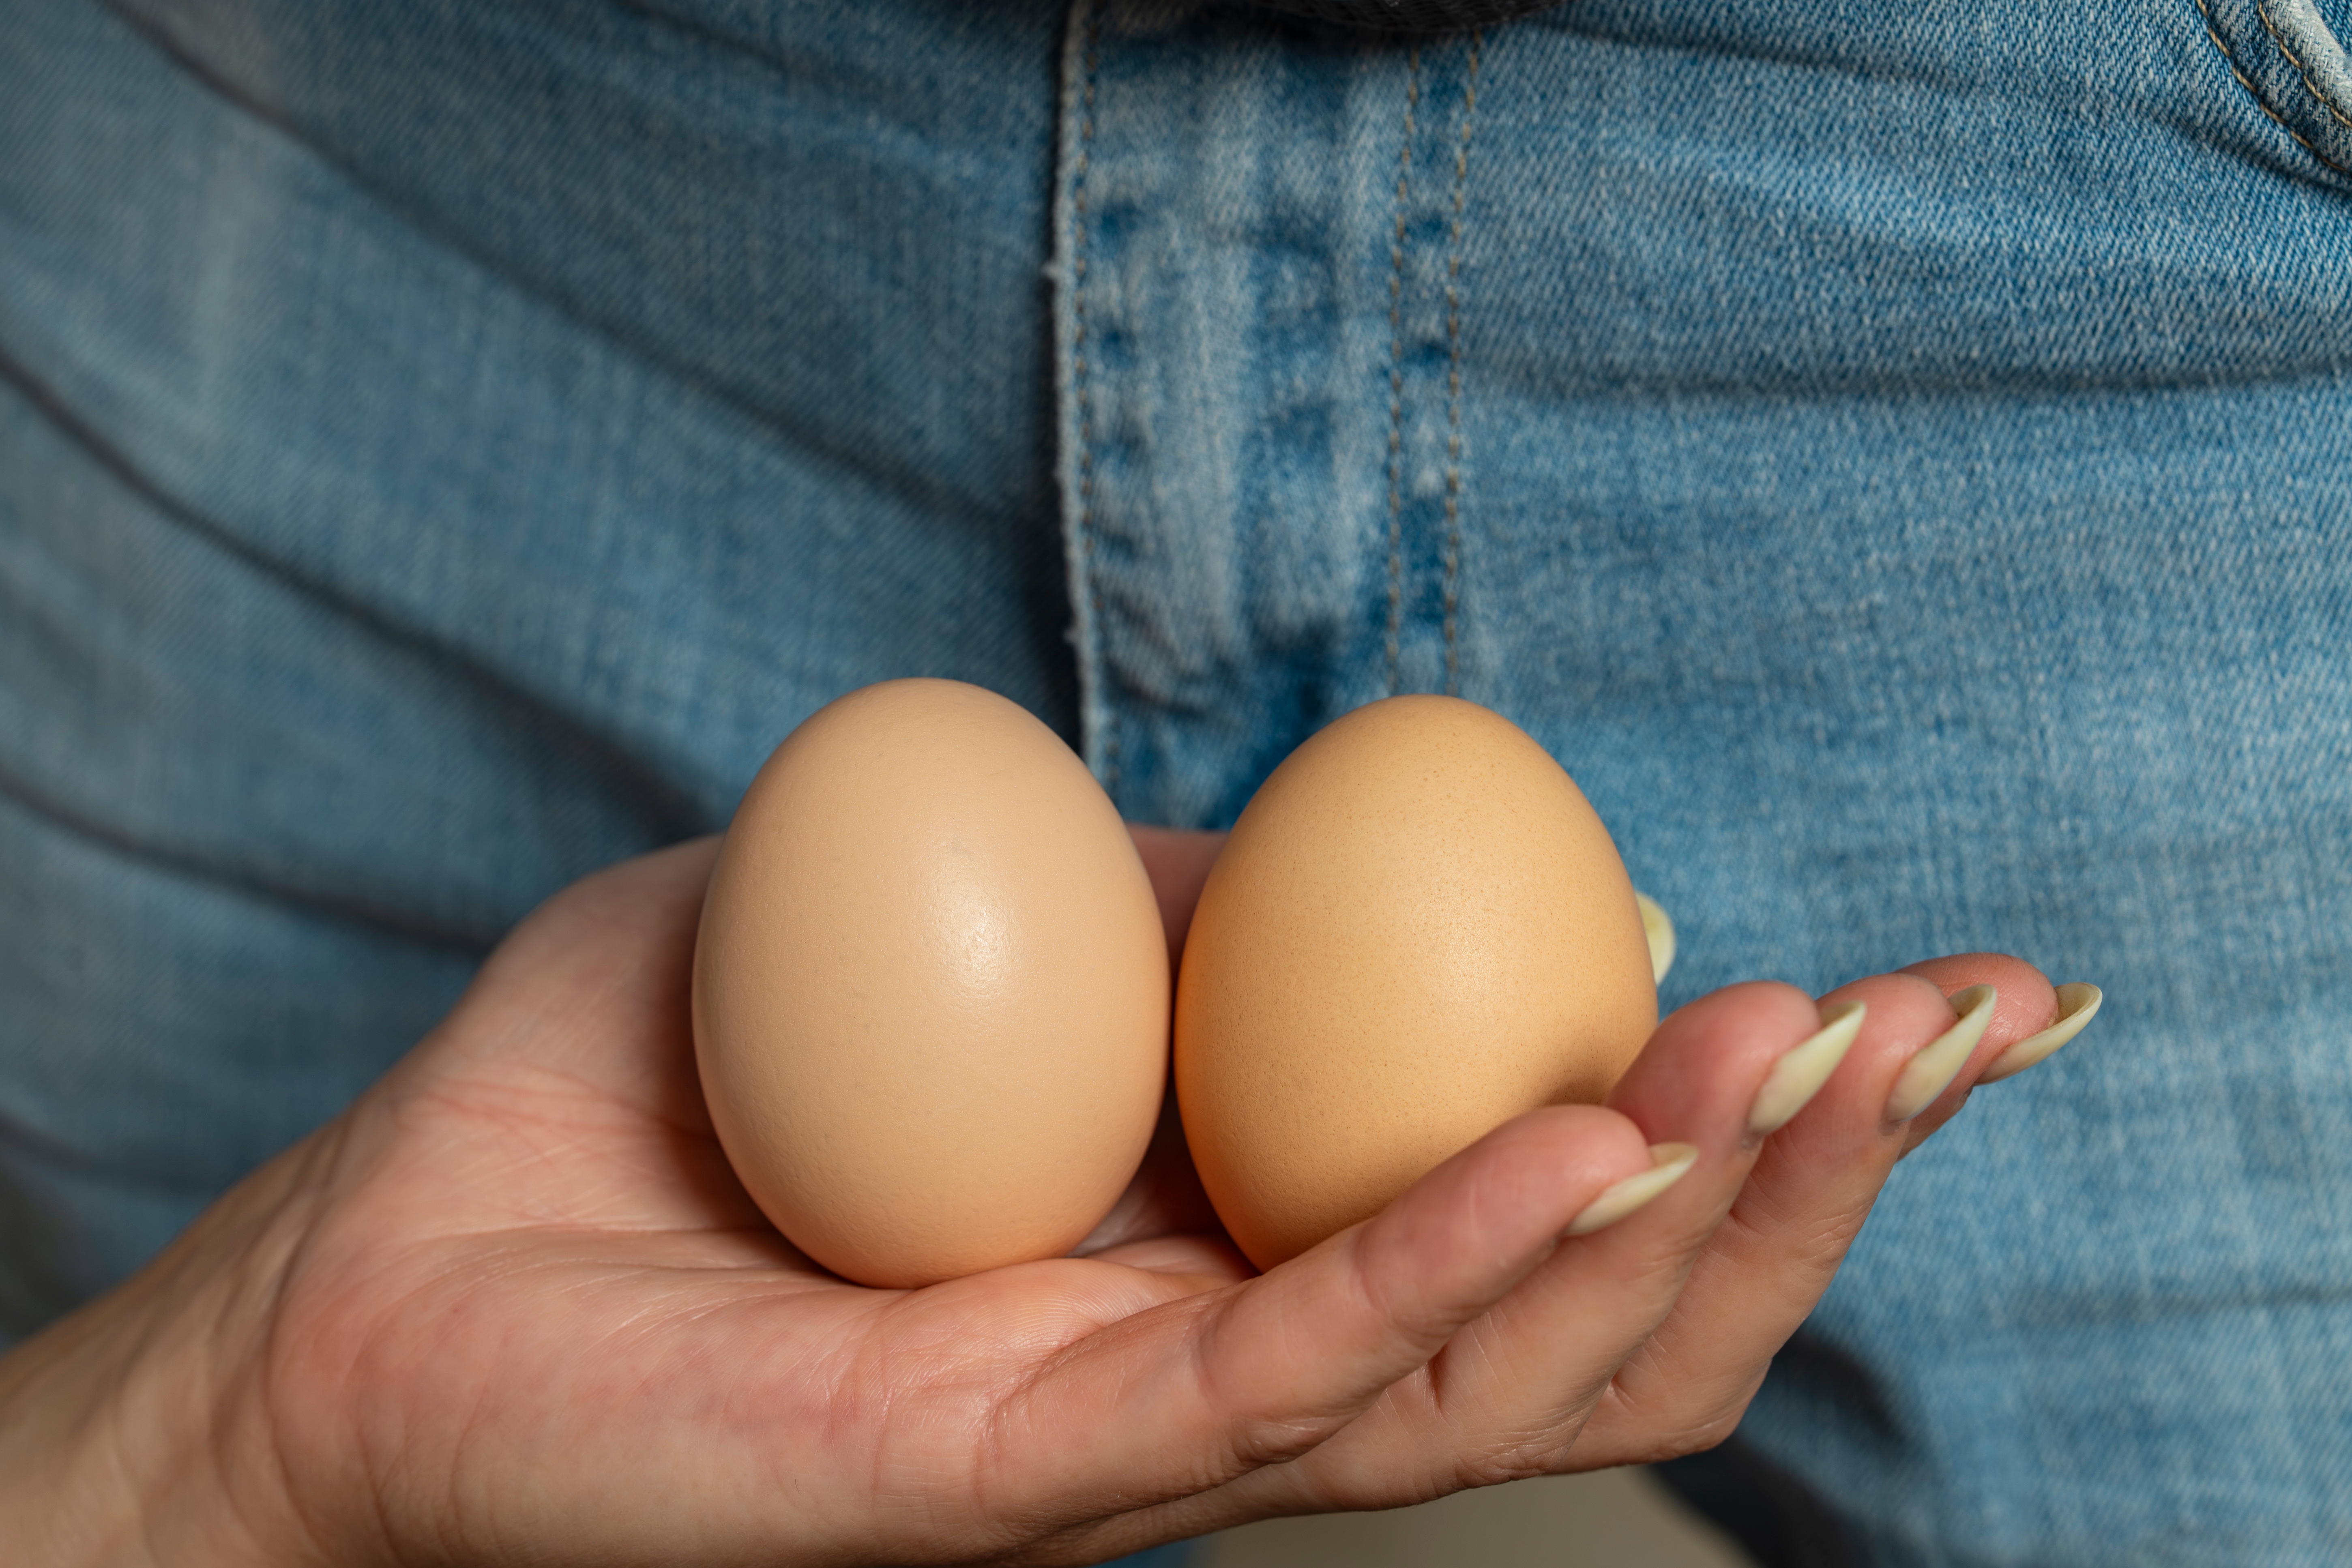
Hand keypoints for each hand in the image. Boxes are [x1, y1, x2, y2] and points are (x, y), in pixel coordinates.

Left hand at [0, 832, 2084, 1564]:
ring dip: (1690, 1216)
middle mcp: (1229, 1362)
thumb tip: (1345, 842)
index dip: (1755, 1110)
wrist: (405, 1254)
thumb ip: (1143, 896)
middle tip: (1960, 1020)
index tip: (1912, 985)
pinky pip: (1297, 1380)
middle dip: (1804, 1177)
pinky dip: (1456, 1254)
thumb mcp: (937, 906)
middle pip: (1589, 1318)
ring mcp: (1144, 1439)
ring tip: (1839, 1062)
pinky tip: (1584, 1144)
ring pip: (1499, 1376)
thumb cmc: (658, 1078)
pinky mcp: (1033, 1475)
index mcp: (1230, 1238)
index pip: (1554, 1207)